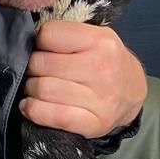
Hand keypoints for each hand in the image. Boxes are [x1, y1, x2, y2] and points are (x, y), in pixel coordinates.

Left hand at [21, 20, 147, 137]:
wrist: (133, 93)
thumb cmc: (107, 62)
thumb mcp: (96, 37)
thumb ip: (66, 34)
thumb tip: (27, 41)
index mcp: (101, 41)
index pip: (46, 35)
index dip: (40, 42)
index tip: (46, 50)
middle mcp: (102, 69)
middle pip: (40, 64)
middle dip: (33, 67)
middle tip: (40, 71)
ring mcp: (100, 99)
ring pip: (41, 89)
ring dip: (32, 89)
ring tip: (40, 87)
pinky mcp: (94, 124)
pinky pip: (52, 115)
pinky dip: (34, 110)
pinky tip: (32, 106)